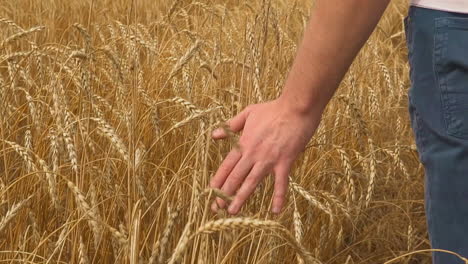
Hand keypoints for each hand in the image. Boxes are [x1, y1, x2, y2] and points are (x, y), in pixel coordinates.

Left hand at [209, 98, 320, 214]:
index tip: (211, 193)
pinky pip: (281, 183)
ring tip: (232, 212)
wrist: (296, 107)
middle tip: (216, 209)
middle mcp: (253, 154)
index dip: (218, 180)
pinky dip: (279, 197)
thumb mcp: (248, 113)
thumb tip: (214, 135)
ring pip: (251, 182)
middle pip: (235, 177)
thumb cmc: (273, 109)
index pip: (226, 165)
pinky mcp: (285, 162)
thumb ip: (231, 125)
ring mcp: (269, 159)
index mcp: (244, 143)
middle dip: (224, 194)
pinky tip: (276, 211)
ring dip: (241, 198)